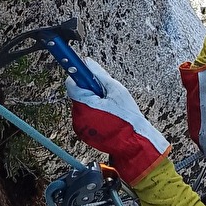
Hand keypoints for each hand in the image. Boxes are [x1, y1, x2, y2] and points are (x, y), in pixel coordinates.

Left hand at [65, 59, 169, 185]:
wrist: (133, 142)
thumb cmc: (127, 117)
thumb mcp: (116, 90)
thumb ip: (99, 75)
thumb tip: (88, 62)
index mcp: (85, 104)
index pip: (71, 83)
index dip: (79, 75)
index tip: (81, 68)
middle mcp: (78, 116)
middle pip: (78, 94)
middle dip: (89, 90)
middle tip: (105, 95)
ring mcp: (79, 126)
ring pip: (81, 105)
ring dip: (92, 102)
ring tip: (109, 108)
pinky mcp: (83, 133)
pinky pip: (84, 117)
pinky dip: (93, 113)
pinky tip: (107, 116)